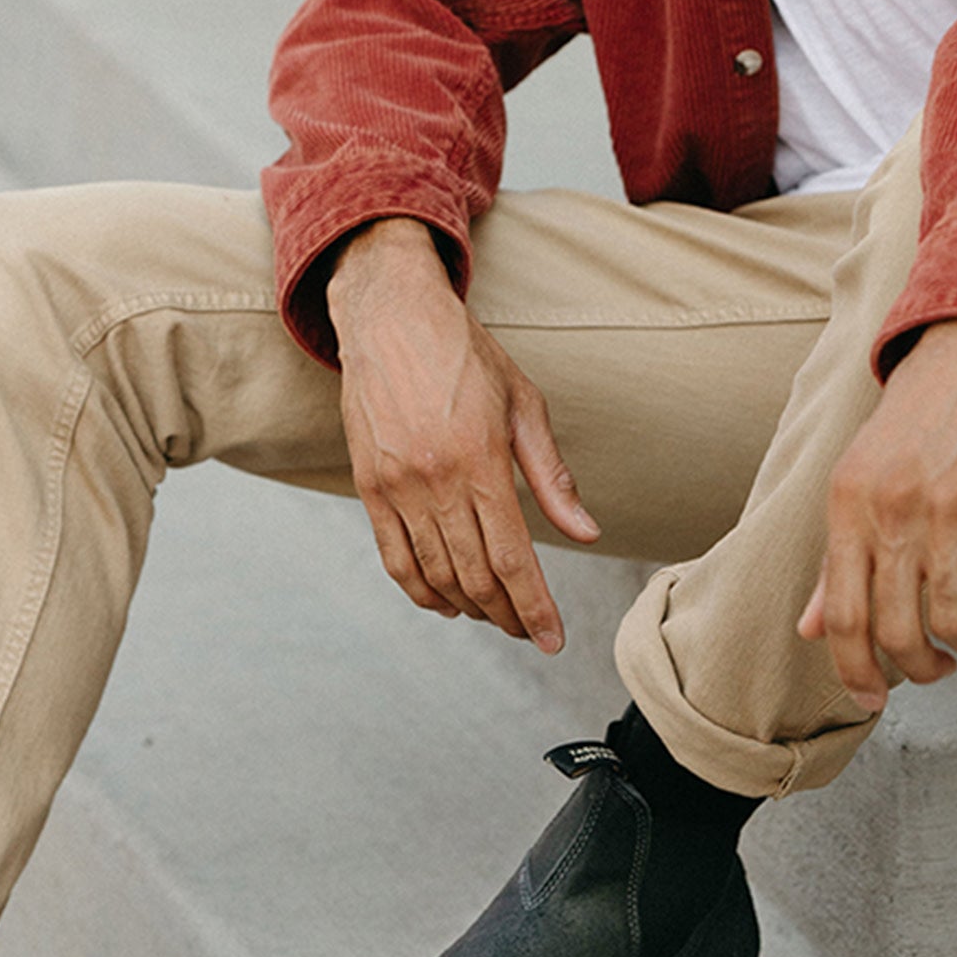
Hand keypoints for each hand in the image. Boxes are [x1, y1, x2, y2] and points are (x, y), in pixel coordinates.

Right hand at [328, 218, 599, 652]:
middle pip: (474, 576)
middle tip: (530, 632)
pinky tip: (445, 603)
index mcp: (481, 460)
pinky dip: (420, 591)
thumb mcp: (524, 404)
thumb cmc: (466, 356)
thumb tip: (586, 533)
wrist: (390, 317)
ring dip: (468, 607)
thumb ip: (552, 476)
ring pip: (435, 574)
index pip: (512, 557)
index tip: (553, 640)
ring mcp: (397, 487)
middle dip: (508, 615)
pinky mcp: (370, 486)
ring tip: (495, 616)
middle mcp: (435, 480)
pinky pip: (394, 558)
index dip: (535, 608)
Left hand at [797, 320, 956, 711]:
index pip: (840, 616)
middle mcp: (890, 512)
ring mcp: (947, 512)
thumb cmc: (920, 416)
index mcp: (846, 507)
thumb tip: (811, 629)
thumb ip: (838, 558)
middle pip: (892, 631)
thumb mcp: (860, 478)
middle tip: (928, 674)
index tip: (868, 700)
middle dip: (912, 671)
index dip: (851, 671)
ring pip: (946, 623)